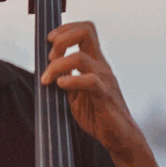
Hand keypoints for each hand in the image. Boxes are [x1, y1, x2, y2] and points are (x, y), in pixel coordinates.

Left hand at [39, 21, 146, 161]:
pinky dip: (71, 80)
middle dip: (61, 39)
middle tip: (49, 57)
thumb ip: (66, 78)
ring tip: (47, 79)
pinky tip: (60, 85)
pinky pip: (90, 81)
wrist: (119, 137)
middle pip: (86, 32)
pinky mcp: (105, 96)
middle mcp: (101, 66)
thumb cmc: (98, 115)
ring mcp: (105, 79)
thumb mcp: (75, 93)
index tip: (49, 41)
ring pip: (80, 57)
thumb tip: (46, 69)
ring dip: (57, 65)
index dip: (65, 29)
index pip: (85, 30)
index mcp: (95, 62)